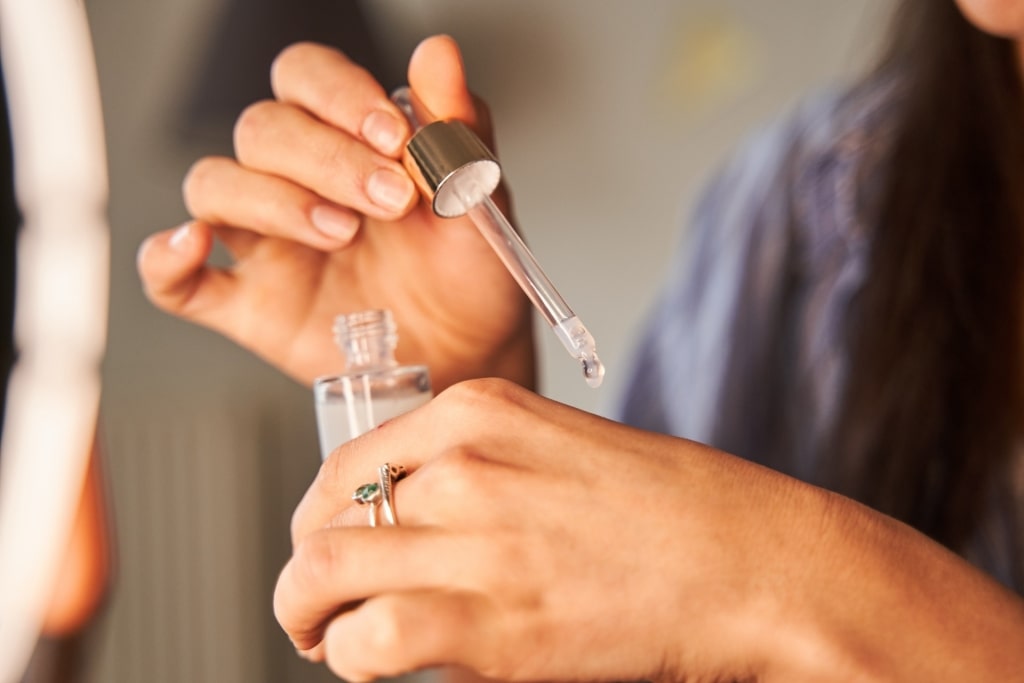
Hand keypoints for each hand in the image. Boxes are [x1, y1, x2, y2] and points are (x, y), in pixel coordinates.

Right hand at [137, 36, 534, 391]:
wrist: (471, 351)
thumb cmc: (468, 272)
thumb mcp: (477, 197)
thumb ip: (456, 126)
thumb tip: (439, 52)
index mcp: (346, 139)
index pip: (305, 78)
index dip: (338, 96)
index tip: (392, 136)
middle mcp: (297, 181)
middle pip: (262, 129)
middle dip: (325, 158)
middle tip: (391, 200)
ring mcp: (265, 242)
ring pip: (214, 185)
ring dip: (271, 201)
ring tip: (341, 233)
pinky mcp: (248, 304)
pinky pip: (173, 279)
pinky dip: (166, 259)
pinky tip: (194, 250)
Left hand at [274, 379, 1023, 682]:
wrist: (752, 561)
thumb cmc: (669, 508)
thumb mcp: (558, 446)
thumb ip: (477, 466)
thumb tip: (406, 514)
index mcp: (480, 410)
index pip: (347, 461)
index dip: (321, 513)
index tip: (327, 544)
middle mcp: (465, 465)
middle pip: (323, 518)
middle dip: (305, 569)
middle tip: (315, 603)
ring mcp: (477, 542)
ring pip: (322, 574)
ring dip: (307, 614)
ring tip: (327, 636)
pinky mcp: (494, 626)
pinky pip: (369, 640)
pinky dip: (352, 653)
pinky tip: (374, 658)